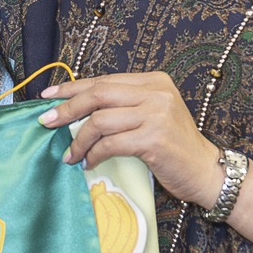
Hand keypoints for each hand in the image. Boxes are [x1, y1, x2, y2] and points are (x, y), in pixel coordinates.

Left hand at [36, 74, 218, 206]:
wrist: (206, 172)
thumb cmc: (175, 147)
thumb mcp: (152, 116)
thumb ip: (123, 107)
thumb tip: (76, 109)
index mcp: (154, 81)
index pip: (104, 80)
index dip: (72, 87)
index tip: (48, 95)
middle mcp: (156, 93)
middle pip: (98, 94)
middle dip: (67, 109)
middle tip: (47, 122)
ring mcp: (156, 114)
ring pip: (100, 121)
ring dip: (79, 140)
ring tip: (71, 154)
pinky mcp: (154, 139)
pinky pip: (110, 144)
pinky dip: (93, 154)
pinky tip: (88, 163)